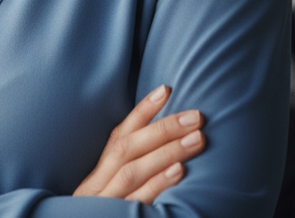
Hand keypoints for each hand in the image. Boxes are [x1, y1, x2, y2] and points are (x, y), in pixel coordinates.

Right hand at [73, 85, 205, 203]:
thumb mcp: (105, 201)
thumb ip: (125, 178)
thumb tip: (159, 152)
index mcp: (96, 177)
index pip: (118, 136)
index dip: (141, 112)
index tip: (166, 89)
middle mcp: (97, 187)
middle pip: (128, 149)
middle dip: (163, 128)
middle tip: (197, 115)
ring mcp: (104, 205)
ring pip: (133, 171)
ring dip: (166, 152)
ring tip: (197, 138)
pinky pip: (136, 202)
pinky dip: (156, 185)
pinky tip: (178, 172)